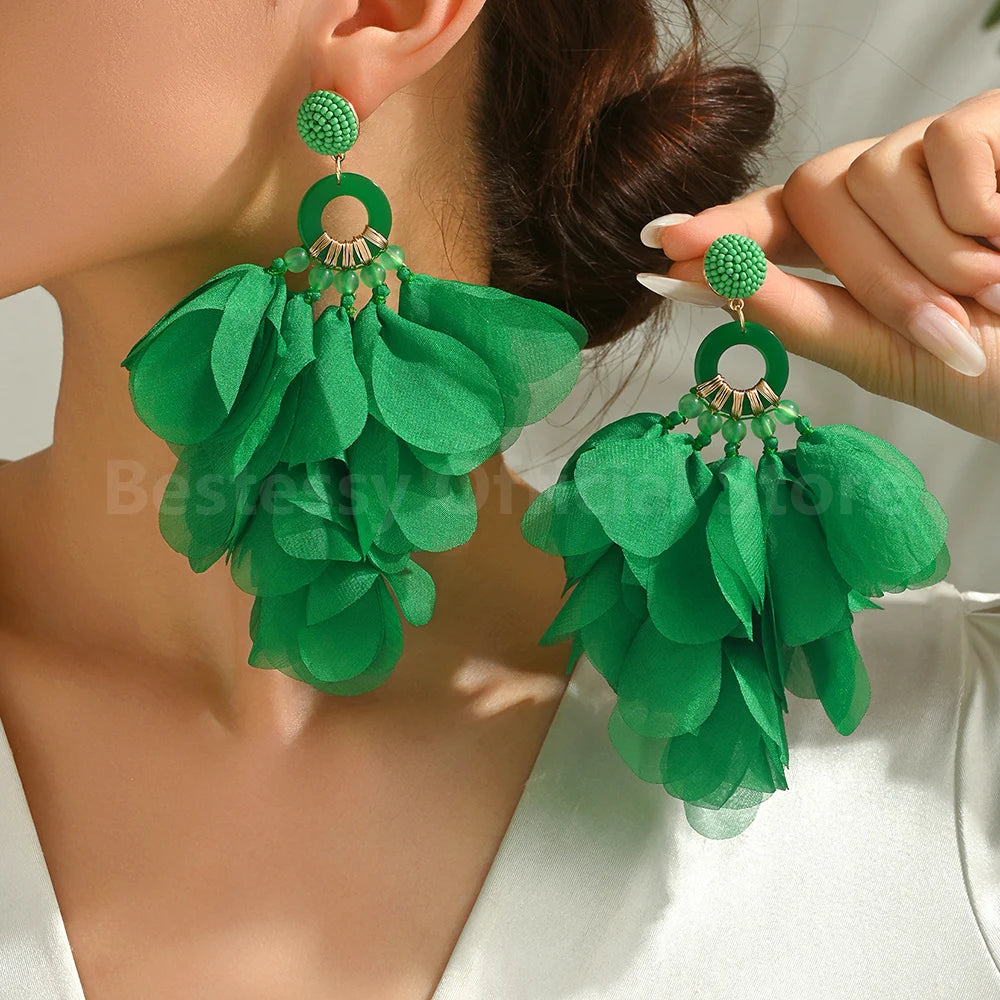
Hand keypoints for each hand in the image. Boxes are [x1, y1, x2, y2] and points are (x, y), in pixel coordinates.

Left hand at [637, 89, 999, 444]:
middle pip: (814, 194)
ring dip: (937, 257)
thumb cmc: (997, 364)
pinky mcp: (990, 122)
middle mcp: (886, 192)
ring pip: (876, 174)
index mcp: (853, 251)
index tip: (658, 244)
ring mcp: (939, 153)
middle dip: (874, 273)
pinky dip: (985, 216)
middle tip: (947, 325)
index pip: (769, 223)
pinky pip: (945, 152)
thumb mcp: (885, 348)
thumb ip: (789, 310)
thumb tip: (687, 277)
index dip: (719, 231)